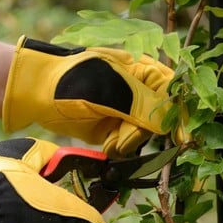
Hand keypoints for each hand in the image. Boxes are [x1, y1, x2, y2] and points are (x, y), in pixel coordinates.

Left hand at [3, 36, 186, 157]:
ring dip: (127, 143)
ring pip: (141, 136)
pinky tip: (106, 145)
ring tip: (109, 140)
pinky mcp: (111, 129)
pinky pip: (125, 144)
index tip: (182, 138)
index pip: (171, 95)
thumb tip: (167, 121)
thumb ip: (139, 104)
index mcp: (142, 73)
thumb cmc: (73, 82)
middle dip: (140, 133)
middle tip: (120, 140)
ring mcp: (123, 112)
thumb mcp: (108, 89)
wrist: (41, 94)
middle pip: (157, 120)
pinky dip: (118, 149)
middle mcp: (136, 93)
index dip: (178, 115)